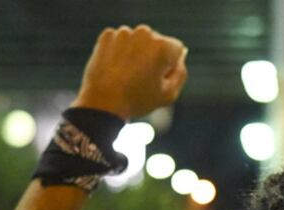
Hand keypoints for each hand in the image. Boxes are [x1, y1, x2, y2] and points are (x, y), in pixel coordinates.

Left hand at [72, 25, 187, 119]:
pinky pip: (120, 41)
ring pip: (138, 41)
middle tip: (141, 78)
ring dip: (136, 53)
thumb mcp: (169, 95)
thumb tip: (181, 56)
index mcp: (163, 47)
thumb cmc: (138, 101)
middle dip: (153, 56)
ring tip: (127, 74)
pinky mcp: (107, 35)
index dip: (170, 66)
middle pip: (157, 42)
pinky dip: (120, 51)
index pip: (177, 49)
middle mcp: (145, 33)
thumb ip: (181, 73)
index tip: (158, 79)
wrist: (102, 103)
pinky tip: (116, 68)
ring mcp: (124, 33)